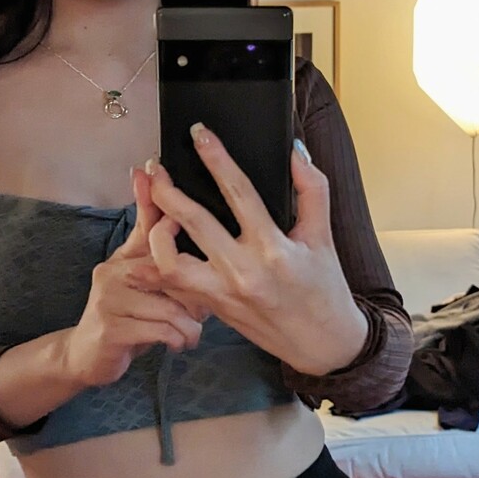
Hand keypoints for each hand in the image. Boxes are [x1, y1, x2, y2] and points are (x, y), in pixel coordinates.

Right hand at [59, 170, 204, 388]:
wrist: (85, 355)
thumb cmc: (124, 313)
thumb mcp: (137, 276)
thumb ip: (153, 241)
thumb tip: (159, 192)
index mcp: (124, 257)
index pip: (149, 227)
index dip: (160, 207)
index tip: (164, 190)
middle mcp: (112, 271)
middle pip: (169, 271)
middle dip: (194, 297)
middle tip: (202, 313)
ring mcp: (109, 299)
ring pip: (171, 306)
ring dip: (189, 327)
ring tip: (190, 336)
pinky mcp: (111, 329)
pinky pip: (161, 330)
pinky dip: (177, 340)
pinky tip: (177, 345)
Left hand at [132, 125, 368, 378]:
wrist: (322, 344)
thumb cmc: (325, 289)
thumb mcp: (323, 237)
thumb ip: (312, 189)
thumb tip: (294, 151)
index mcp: (273, 248)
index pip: (238, 192)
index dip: (216, 158)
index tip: (199, 133)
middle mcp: (243, 271)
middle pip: (192, 222)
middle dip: (167, 189)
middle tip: (156, 167)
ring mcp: (223, 294)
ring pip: (171, 262)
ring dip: (157, 232)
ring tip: (160, 213)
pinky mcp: (213, 308)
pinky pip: (175, 285)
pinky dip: (156, 266)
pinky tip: (153, 245)